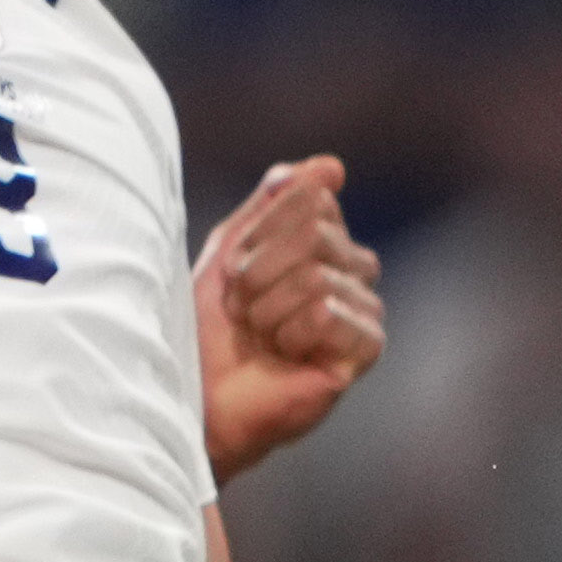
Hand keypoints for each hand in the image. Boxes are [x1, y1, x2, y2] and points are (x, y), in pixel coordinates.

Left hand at [194, 156, 387, 475]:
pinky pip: (327, 312)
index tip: (236, 275)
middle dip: (259, 272)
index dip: (258, 235)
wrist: (197, 396)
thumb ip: (277, 199)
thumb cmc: (208, 327)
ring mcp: (364, 311)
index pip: (312, 199)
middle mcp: (355, 273)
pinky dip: (289, 334)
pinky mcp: (364, 350)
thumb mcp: (232, 246)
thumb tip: (333, 166)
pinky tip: (286, 356)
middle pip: (316, 232)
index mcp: (329, 242)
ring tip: (260, 337)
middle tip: (244, 311)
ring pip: (317, 275)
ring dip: (267, 309)